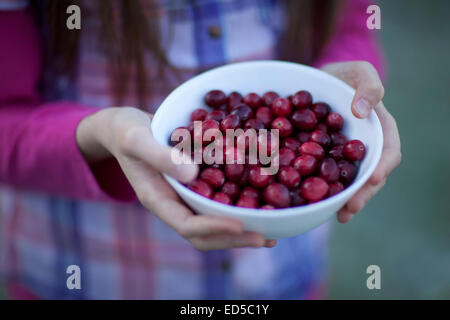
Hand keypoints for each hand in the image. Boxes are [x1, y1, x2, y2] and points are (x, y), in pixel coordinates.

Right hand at [76, 107, 276, 249]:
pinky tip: (262, 198)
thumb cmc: (126, 132)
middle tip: (267, 238)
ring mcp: (186, 196)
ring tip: (272, 228)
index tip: (242, 225)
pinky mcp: (196, 184)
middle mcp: (175, 204)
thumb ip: (159, 156)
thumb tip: (192, 175)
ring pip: (215, 220)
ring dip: (242, 227)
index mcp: (158, 200)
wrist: (127, 128)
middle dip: (236, 238)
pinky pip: (219, 200)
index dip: (215, 228)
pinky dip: (239, 203)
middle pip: (206, 233)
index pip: (188, 225)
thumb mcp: (136, 139)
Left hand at [321, 61, 401, 222]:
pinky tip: (315, 205)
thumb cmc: (343, 75)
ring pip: (350, 181)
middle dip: (362, 194)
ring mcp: (345, 156)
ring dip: (345, 200)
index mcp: (379, 128)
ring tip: (337, 215)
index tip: (373, 178)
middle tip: (349, 209)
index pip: (388, 151)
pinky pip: (328, 177)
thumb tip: (363, 111)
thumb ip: (368, 85)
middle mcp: (365, 147)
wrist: (318, 81)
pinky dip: (324, 191)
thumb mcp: (358, 71)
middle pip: (369, 174)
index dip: (383, 166)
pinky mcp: (326, 160)